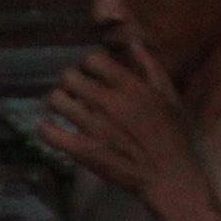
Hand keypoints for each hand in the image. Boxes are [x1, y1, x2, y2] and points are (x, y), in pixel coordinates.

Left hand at [39, 37, 207, 208]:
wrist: (170, 177)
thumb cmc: (174, 137)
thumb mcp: (169, 97)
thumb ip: (151, 67)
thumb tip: (134, 43)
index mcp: (131, 87)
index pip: (92, 59)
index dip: (89, 64)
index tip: (92, 73)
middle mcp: (110, 103)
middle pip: (69, 76)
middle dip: (70, 81)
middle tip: (74, 90)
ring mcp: (95, 128)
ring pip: (56, 100)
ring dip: (56, 101)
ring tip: (62, 107)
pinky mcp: (84, 151)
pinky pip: (51, 134)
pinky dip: (46, 129)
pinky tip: (50, 127)